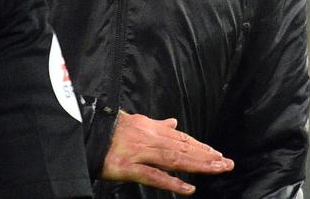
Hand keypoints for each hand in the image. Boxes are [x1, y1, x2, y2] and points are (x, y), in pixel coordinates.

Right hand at [100, 110, 233, 195]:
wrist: (83, 131)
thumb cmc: (108, 128)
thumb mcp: (134, 121)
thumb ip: (156, 124)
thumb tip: (174, 123)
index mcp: (150, 128)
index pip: (181, 139)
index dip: (200, 146)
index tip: (217, 153)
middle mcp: (148, 138)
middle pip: (182, 148)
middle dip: (206, 156)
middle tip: (226, 163)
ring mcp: (139, 153)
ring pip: (174, 159)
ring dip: (197, 165)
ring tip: (217, 169)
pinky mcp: (127, 168)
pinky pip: (153, 176)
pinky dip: (172, 183)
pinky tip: (188, 189)